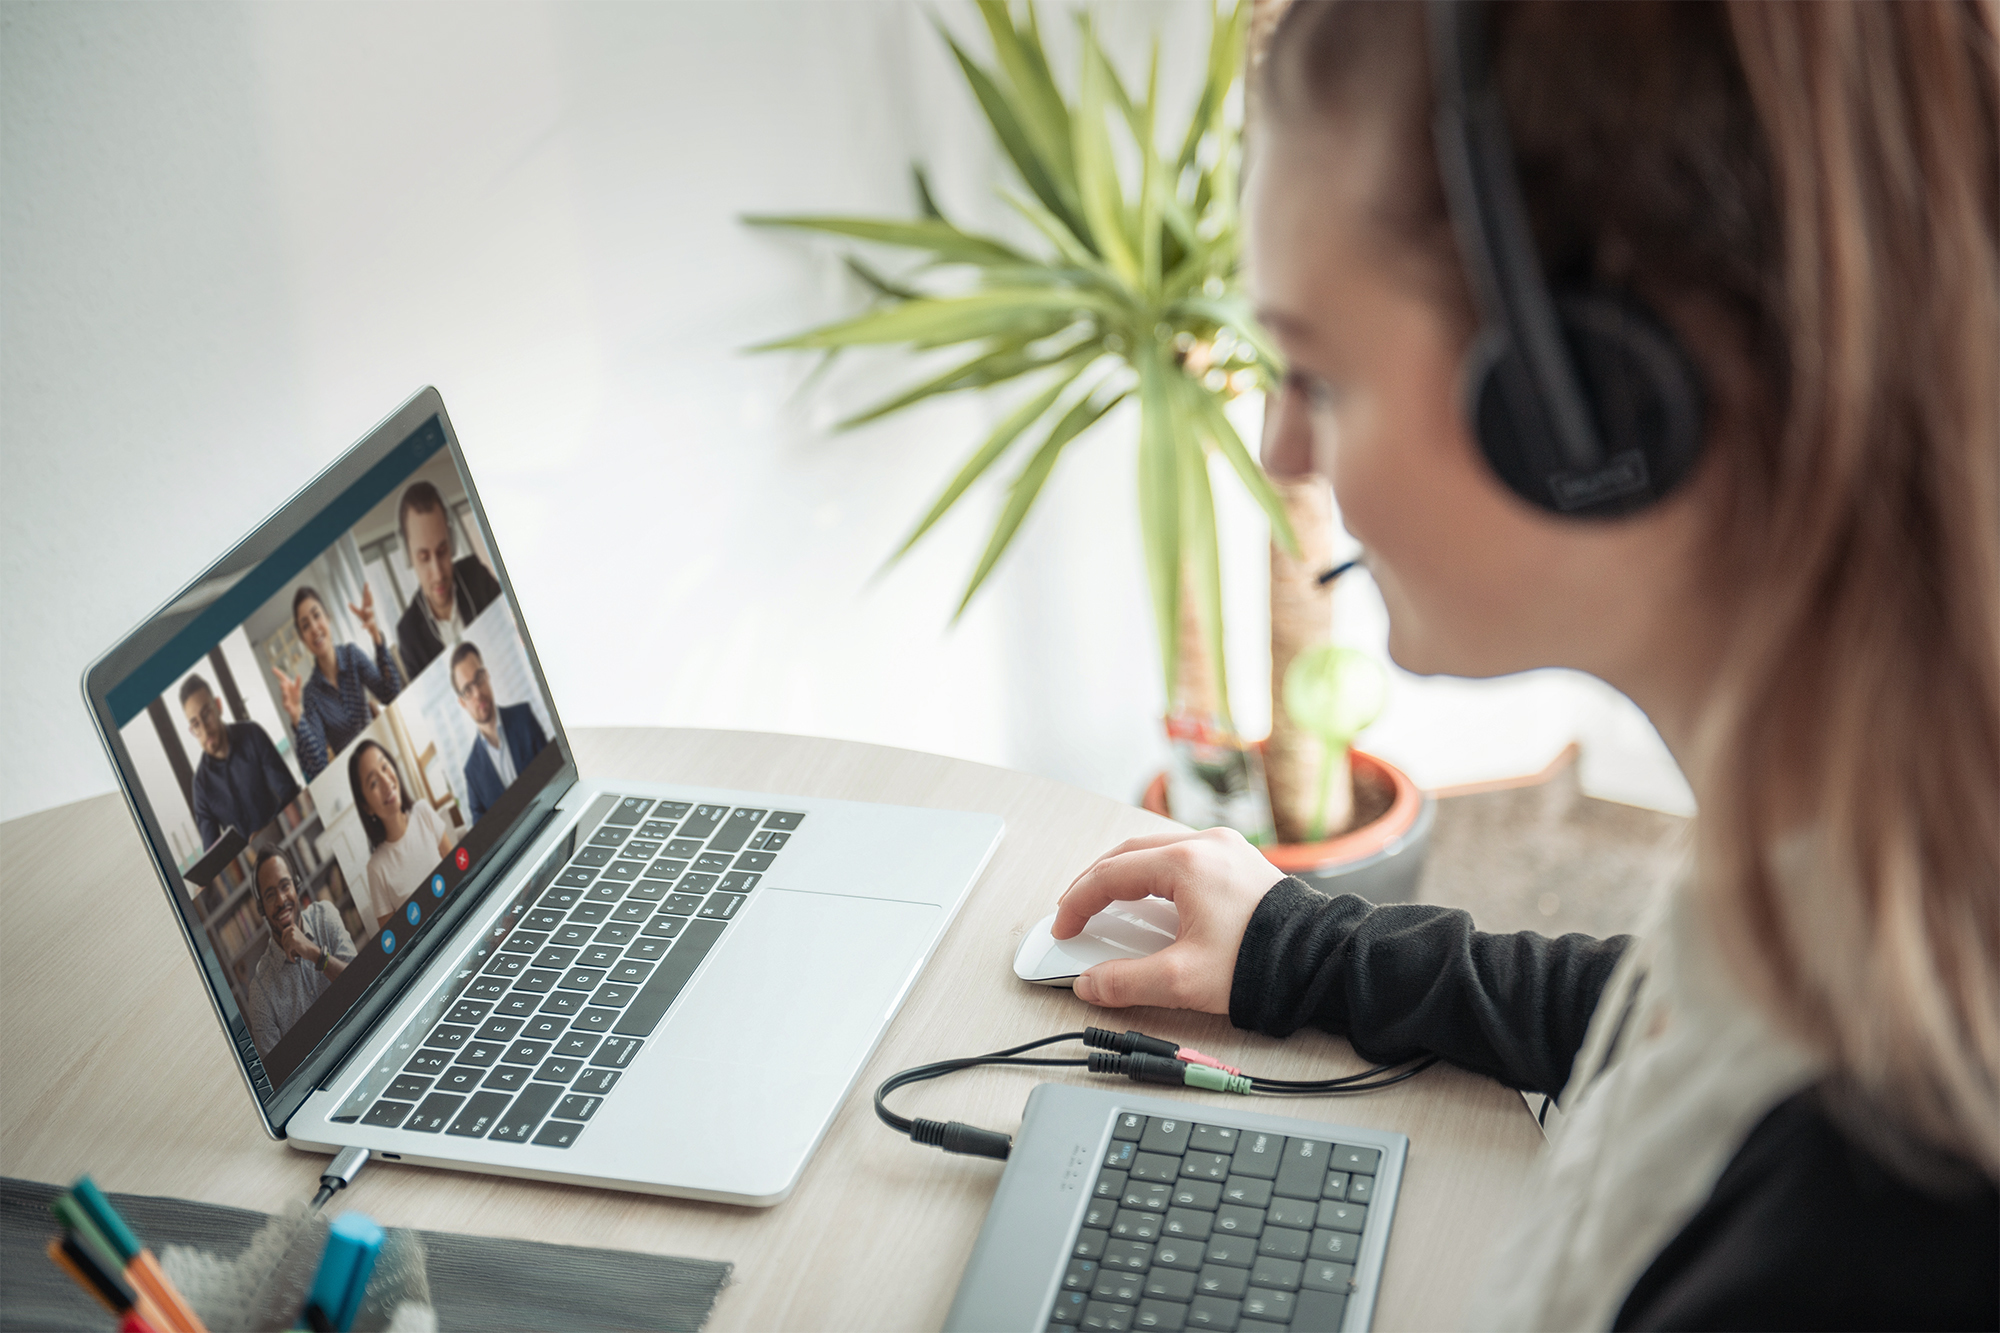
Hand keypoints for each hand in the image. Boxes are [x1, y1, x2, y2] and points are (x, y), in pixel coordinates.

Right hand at [275, 668, 302, 723]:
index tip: (273, 668)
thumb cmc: (295, 698)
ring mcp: (286, 701)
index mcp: (287, 688)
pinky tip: (289, 706)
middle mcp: (285, 693)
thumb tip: (299, 675)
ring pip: (285, 699)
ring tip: (286, 693)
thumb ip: (298, 683)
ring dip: (285, 696)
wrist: (296, 710)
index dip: (278, 674)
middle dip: (283, 686)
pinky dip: (288, 707)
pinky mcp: (289, 709)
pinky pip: (288, 708)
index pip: (282, 679)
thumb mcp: (298, 690)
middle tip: (283, 683)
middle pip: (283, 689)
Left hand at [280, 923, 320, 964]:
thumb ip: (288, 935)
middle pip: (283, 940)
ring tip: (292, 956)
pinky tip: (293, 960)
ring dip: (288, 952)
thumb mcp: (295, 937)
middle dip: (285, 947)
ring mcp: (292, 934)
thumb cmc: (303, 945)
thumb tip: (276, 935)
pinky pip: (287, 950)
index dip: (285, 942)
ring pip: (284, 946)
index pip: (283, 934)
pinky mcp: (293, 941)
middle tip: (290, 952)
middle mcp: (292, 929)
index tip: (288, 947)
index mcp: (293, 926)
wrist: (312, 951)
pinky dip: (289, 956)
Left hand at [349, 584, 380, 644]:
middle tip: (369, 591)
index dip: (366, 590)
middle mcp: (370, 609)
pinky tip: (362, 627)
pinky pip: (368, 624)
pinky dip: (365, 625)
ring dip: (369, 611)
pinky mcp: (371, 624)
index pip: (366, 597)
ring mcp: (371, 616)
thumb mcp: (359, 613)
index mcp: (367, 606)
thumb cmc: (366, 618)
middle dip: (369, 597)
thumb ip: (354, 608)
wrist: (373, 628)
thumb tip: (348, 603)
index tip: (366, 582)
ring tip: (367, 610)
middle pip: (370, 602)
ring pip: (371, 613)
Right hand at [1053, 827, 1283, 1013]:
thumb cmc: (1264, 964)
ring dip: (1125, 876)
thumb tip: (1089, 984)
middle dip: (1095, 883)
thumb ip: (1126, 982)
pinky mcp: (1240, 863)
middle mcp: (1206, 845)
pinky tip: (1148, 900)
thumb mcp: (1183, 980)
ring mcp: (1226, 850)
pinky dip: (1155, 876)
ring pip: (1156, 851)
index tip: (1063, 928)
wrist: (1323, 962)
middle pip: (1130, 854)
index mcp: (1187, 863)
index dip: (1078, 903)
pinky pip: (1183, 859)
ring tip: (1104, 904)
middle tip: (1073, 912)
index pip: (1111, 875)